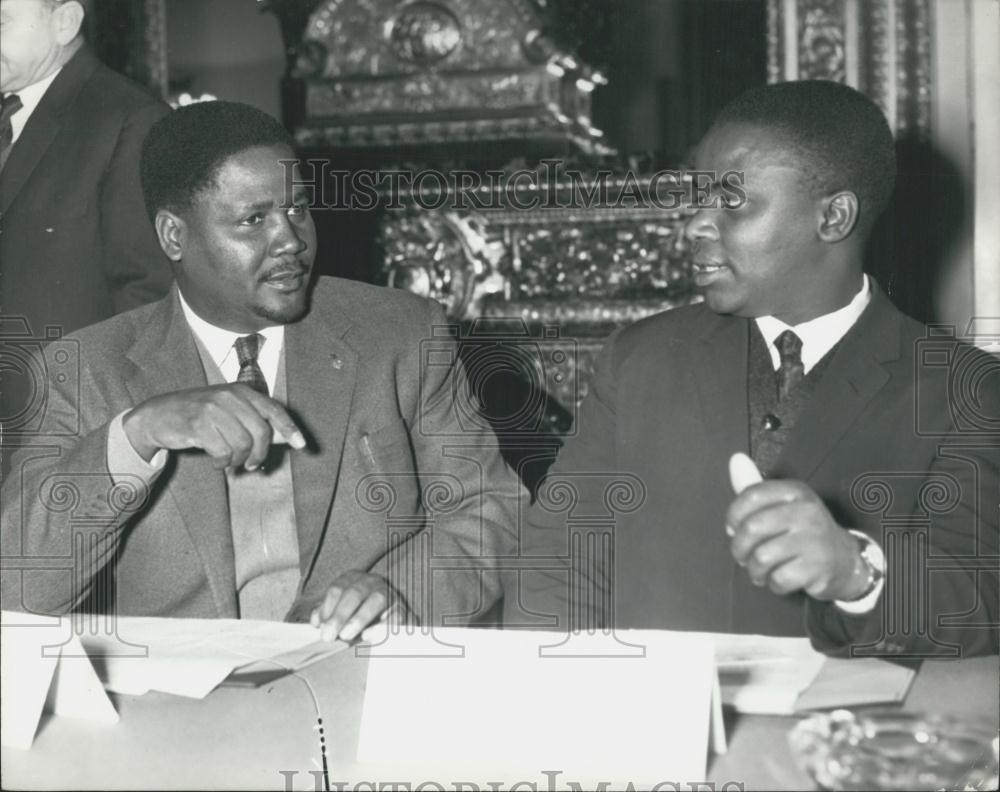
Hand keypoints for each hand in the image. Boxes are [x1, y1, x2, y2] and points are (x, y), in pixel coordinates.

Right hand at [122, 384, 305, 469]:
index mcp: (242, 391)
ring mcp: (213, 408)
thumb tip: (286, 439)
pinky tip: (216, 461)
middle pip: (261, 433)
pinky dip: (221, 463)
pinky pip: (223, 453)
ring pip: (243, 445)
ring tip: (229, 461)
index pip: (274, 410)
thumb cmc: (200, 416)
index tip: (302, 446)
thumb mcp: (229, 412)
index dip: (290, 429)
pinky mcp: (198, 424)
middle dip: (260, 454)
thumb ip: (255, 422)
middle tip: (252, 465)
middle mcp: (230, 396)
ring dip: (238, 461)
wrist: (159, 415)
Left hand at [310, 571, 401, 641]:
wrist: (389, 617)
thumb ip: (326, 614)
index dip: (327, 607)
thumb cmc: (358, 614)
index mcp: (354, 579)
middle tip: (328, 636)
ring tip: (345, 636)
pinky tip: (367, 636)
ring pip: (377, 600)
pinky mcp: (402, 610)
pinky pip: (394, 616)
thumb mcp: (340, 610)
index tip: (320, 626)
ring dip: (359, 618)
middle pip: (355, 593)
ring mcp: (389, 594)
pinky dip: (381, 626)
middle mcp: (372, 582)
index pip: (338, 588)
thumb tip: (316, 621)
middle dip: (339, 615)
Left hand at [726, 479, 866, 600]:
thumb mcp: (780, 504)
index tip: (733, 528)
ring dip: (754, 569)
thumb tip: (736, 459)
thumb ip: (753, 486)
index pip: (750, 496)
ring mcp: (815, 539)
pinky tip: (778, 578)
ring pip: (762, 557)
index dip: (733, 516)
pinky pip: (779, 578)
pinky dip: (773, 583)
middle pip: (752, 528)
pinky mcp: (819, 567)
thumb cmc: (801, 530)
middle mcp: (807, 511)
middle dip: (739, 548)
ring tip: (759, 570)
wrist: (843, 559)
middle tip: (743, 556)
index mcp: (795, 491)